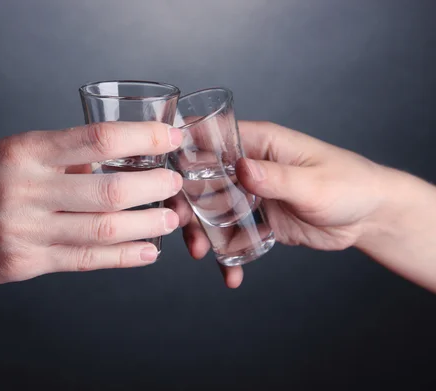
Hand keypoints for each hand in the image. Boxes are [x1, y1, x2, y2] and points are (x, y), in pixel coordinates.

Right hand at [0, 122, 183, 289]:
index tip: (171, 138)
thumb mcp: (6, 156)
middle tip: (176, 182)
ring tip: (170, 218)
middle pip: (110, 188)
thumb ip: (57, 161)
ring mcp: (23, 229)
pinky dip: (124, 258)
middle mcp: (24, 188)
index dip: (144, 138)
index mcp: (22, 151)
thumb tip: (109, 162)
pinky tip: (146, 252)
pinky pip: (86, 261)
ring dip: (147, 224)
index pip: (97, 138)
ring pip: (104, 229)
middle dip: (155, 186)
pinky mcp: (22, 263)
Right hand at [168, 121, 384, 287]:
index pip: (212, 138)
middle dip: (187, 202)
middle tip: (182, 225)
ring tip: (201, 254)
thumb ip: (276, 177)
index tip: (165, 174)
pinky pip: (233, 236)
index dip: (184, 152)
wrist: (370, 218)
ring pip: (212, 210)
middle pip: (203, 179)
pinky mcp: (258, 219)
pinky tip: (231, 275)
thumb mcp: (313, 183)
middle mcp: (250, 166)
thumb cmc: (350, 185)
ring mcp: (251, 194)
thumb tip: (241, 168)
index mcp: (261, 144)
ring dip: (201, 232)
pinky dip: (227, 255)